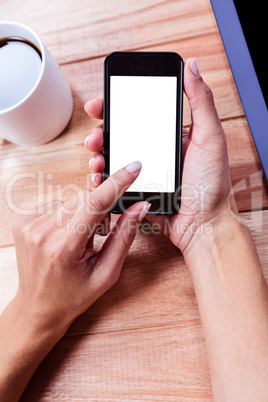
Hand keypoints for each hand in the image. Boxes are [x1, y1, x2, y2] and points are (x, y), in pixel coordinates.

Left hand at [12, 164, 149, 331]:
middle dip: (99, 209)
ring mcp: (29, 225)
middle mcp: (42, 232)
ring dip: (83, 213)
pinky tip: (66, 235)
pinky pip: (56, 204)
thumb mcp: (107, 272)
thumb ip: (125, 236)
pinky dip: (68, 215)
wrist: (39, 307)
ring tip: (80, 240)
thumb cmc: (73, 295)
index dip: (118, 183)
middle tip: (99, 234)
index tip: (134, 168)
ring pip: (71, 199)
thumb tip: (139, 207)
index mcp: (64, 248)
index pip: (95, 203)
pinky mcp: (24, 221)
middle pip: (84, 197)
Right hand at [84, 58, 235, 253]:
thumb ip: (201, 102)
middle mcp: (153, 152)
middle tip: (95, 135)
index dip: (116, 107)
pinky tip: (97, 176)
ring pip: (112, 157)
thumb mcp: (211, 137)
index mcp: (168, 136)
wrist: (203, 224)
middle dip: (101, 131)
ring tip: (95, 156)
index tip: (100, 103)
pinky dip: (102, 178)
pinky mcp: (135, 191)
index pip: (137, 115)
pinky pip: (113, 181)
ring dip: (97, 153)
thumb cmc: (211, 184)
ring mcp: (143, 172)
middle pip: (119, 134)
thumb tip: (191, 67)